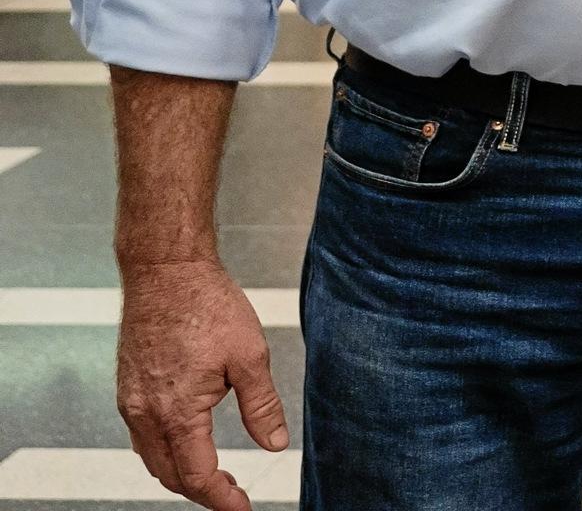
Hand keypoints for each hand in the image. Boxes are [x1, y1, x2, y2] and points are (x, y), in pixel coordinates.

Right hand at [116, 260, 287, 509]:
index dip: (221, 498)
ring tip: (214, 474)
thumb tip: (275, 444)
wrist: (166, 271)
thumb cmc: (207, 304)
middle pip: (171, 475)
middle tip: (233, 493)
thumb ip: (262, 406)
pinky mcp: (128, 388)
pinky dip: (164, 451)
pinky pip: (142, 437)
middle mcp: (146, 414)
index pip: (197, 475)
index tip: (241, 508)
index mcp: (177, 412)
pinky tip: (185, 441)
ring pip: (152, 459)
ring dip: (181, 473)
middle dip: (202, 490)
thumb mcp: (250, 355)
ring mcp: (132, 402)